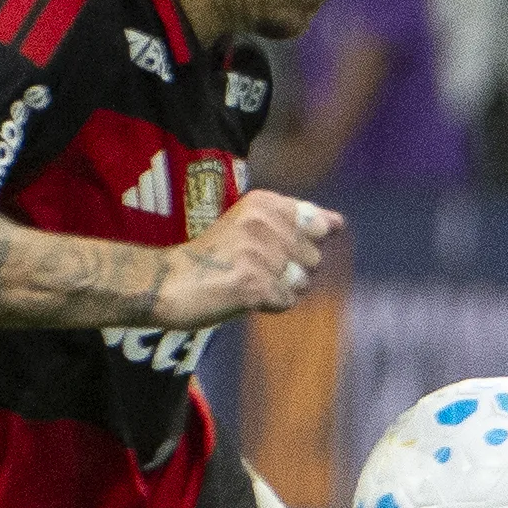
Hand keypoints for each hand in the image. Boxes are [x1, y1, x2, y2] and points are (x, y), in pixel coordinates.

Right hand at [162, 191, 341, 326]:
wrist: (169, 281)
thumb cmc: (214, 255)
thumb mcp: (250, 224)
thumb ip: (294, 221)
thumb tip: (339, 223)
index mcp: (264, 202)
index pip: (319, 222)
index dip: (308, 241)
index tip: (282, 247)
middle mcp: (263, 223)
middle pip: (314, 257)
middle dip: (292, 268)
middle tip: (254, 266)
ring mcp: (259, 254)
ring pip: (303, 281)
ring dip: (281, 287)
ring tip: (249, 280)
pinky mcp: (254, 284)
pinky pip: (286, 301)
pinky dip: (269, 304)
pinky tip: (244, 295)